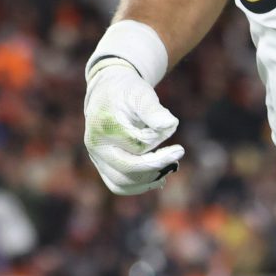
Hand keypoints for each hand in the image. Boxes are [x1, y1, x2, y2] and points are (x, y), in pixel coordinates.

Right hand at [84, 59, 183, 194]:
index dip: (161, 153)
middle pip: (127, 170)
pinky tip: (157, 177)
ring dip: (147, 181)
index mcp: (104, 127)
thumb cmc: (127, 90)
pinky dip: (138, 185)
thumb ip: (153, 109)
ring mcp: (97, 158)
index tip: (180, 150)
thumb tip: (171, 125)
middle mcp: (95, 146)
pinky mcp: (102, 165)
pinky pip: (118, 185)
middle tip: (176, 158)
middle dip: (156, 167)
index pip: (136, 149)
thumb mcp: (141, 93)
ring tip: (168, 169)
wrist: (108, 91)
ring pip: (121, 184)